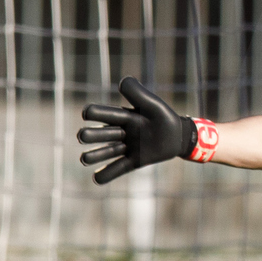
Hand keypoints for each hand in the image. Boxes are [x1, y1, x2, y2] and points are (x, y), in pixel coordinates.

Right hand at [79, 77, 197, 183]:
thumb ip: (138, 93)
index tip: (87, 113)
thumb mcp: (153, 104)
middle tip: (82, 136)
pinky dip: (106, 174)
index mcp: (124, 116)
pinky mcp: (134, 161)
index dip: (95, 112)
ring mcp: (127, 147)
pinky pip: (118, 169)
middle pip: (102, 134)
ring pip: (107, 152)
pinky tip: (96, 179)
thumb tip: (122, 81)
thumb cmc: (164, 117)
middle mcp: (121, 132)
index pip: (105, 114)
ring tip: (84, 158)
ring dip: (95, 155)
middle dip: (91, 135)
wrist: (179, 137)